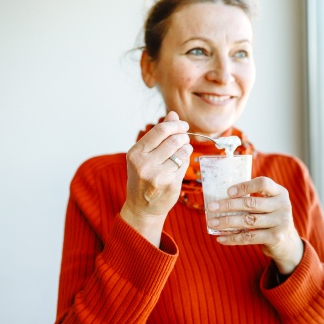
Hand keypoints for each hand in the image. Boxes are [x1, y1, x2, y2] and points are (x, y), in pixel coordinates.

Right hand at [120, 111, 192, 244]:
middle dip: (183, 136)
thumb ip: (158, 135)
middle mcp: (144, 163)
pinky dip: (186, 161)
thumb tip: (173, 114)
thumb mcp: (145, 155)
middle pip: (173, 139)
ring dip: (187, 147)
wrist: (142, 208)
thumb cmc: (144, 178)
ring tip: (184, 150)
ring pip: (182, 151)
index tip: (183, 125)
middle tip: (185, 137)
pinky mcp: (170, 184)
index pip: (160, 130)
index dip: (175, 125)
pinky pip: (184, 165)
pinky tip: (181, 163)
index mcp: (135, 153)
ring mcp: (157, 175)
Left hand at [206, 177, 303, 274]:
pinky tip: (221, 238)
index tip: (228, 192)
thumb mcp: (269, 203)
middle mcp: (283, 205)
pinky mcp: (275, 237)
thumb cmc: (270, 217)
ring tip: (212, 222)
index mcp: (280, 192)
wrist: (287, 241)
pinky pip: (249, 237)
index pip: (263, 183)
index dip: (245, 186)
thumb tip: (222, 196)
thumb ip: (254, 197)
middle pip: (251, 203)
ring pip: (248, 221)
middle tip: (212, 207)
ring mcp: (280, 222)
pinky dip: (233, 238)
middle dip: (229, 205)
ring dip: (227, 222)